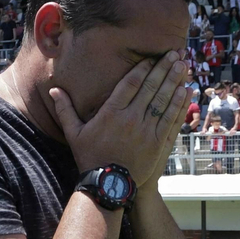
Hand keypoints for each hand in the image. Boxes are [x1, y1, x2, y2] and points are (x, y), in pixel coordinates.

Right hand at [51, 52, 190, 186]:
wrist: (108, 186)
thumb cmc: (90, 158)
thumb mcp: (74, 133)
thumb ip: (65, 109)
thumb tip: (53, 89)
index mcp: (111, 113)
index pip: (129, 84)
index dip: (142, 69)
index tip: (152, 58)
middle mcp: (130, 118)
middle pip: (150, 88)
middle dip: (163, 69)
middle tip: (174, 53)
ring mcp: (146, 130)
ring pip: (163, 100)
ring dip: (174, 81)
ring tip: (183, 65)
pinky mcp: (157, 142)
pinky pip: (171, 119)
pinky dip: (179, 104)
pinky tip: (186, 90)